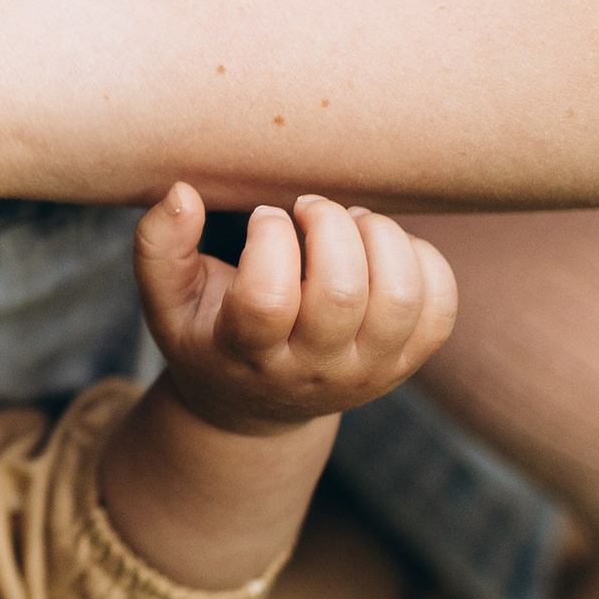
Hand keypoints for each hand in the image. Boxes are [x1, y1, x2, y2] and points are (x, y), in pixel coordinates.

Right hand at [133, 182, 457, 433]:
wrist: (258, 405)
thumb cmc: (208, 333)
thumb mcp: (165, 300)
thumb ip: (159, 246)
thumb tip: (182, 193)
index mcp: (246, 355)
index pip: (267, 300)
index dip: (270, 240)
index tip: (263, 218)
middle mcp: (312, 371)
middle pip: (341, 293)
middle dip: (328, 225)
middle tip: (309, 208)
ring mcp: (367, 371)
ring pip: (398, 296)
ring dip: (379, 236)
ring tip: (350, 223)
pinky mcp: (406, 363)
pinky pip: (439, 307)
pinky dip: (422, 259)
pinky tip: (382, 248)